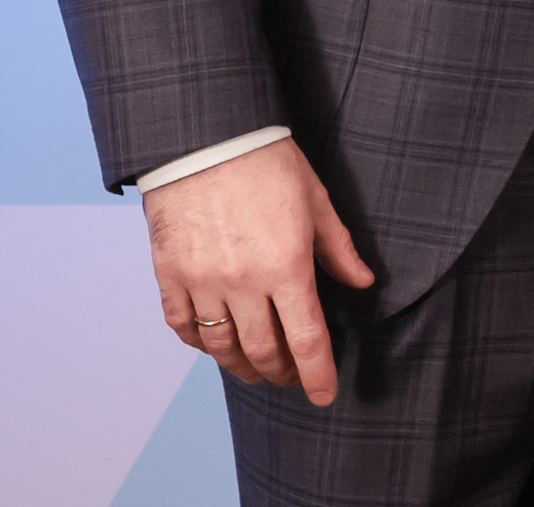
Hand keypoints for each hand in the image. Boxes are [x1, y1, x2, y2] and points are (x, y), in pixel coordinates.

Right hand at [145, 136, 374, 405]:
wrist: (206, 138)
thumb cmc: (268, 163)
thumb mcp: (317, 201)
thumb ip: (339, 249)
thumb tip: (363, 282)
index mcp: (287, 266)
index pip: (307, 339)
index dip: (318, 374)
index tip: (324, 395)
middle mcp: (243, 283)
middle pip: (263, 351)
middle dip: (281, 373)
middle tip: (291, 377)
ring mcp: (202, 282)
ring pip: (221, 347)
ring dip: (242, 366)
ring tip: (257, 370)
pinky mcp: (170, 275)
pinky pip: (182, 326)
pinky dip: (200, 344)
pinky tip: (214, 345)